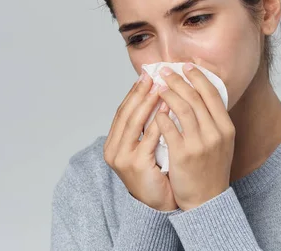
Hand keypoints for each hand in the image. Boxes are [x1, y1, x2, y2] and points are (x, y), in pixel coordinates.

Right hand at [103, 72, 178, 211]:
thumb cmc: (156, 174)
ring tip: (161, 87)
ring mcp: (123, 158)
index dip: (133, 93)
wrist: (159, 204)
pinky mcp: (136, 165)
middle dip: (140, 93)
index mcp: (113, 144)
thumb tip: (154, 96)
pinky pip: (148, 137)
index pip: (122, 112)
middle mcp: (113, 150)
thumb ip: (144, 127)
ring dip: (148, 102)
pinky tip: (167, 109)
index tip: (145, 76)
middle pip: (126, 114)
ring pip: (135, 122)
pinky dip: (158, 121)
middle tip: (153, 75)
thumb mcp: (145, 148)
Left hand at [154, 63, 234, 210]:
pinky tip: (154, 110)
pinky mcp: (183, 154)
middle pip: (195, 97)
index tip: (186, 65)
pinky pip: (168, 128)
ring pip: (181, 108)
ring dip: (167, 93)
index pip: (212, 93)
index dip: (198, 76)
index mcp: (226, 127)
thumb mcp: (221, 141)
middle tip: (165, 70)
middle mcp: (216, 133)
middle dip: (178, 80)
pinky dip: (160, 116)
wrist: (207, 199)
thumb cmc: (211, 168)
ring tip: (158, 85)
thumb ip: (213, 118)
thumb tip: (201, 91)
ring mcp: (200, 144)